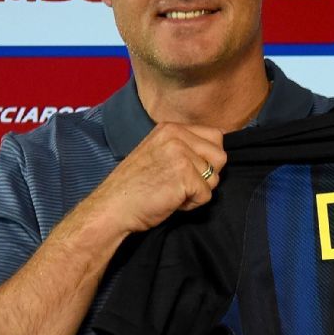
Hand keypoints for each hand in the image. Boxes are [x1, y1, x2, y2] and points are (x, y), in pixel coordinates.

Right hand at [82, 122, 226, 234]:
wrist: (113, 207)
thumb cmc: (135, 187)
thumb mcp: (158, 152)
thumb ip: (183, 147)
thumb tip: (216, 152)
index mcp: (170, 128)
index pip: (214, 136)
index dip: (207, 158)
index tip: (185, 170)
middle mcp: (176, 136)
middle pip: (220, 155)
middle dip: (207, 175)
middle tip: (180, 184)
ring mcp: (180, 154)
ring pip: (215, 177)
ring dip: (197, 191)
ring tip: (172, 192)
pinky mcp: (184, 175)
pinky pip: (207, 194)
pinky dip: (192, 204)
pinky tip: (172, 201)